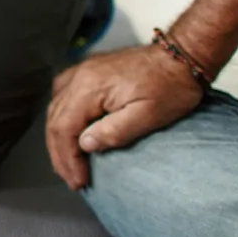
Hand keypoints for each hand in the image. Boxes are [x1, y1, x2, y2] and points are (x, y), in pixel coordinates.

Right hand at [46, 44, 205, 188]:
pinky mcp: (89, 71)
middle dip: (60, 154)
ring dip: (59, 139)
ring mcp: (82, 71)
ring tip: (68, 162)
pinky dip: (62, 118)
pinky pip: (62, 96)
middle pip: (55, 120)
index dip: (67, 158)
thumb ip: (114, 131)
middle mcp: (79, 76)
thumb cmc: (171, 85)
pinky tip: (69, 131)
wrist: (182, 56)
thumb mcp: (148, 115)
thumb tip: (85, 144)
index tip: (78, 180)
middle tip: (72, 179)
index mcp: (90, 87)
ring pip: (55, 109)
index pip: (63, 128)